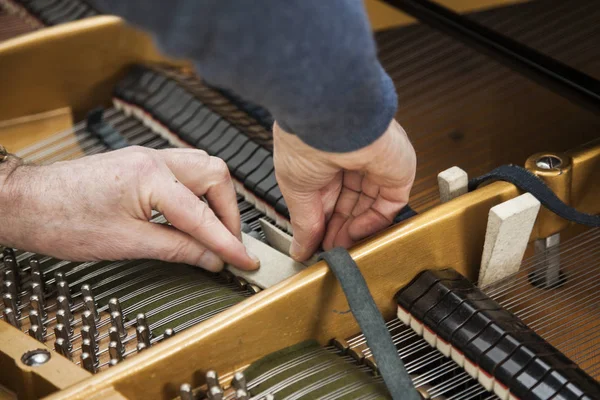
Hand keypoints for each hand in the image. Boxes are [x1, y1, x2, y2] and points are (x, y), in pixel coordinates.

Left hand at [0, 146, 258, 271]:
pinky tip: (190, 216)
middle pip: (215, 174)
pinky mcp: (139, 164)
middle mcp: (153, 159)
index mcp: (151, 176)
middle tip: (229, 243)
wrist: (24, 203)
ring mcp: (146, 157)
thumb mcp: (127, 244)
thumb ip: (178, 249)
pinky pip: (182, 172)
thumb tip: (211, 258)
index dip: (228, 242)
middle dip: (229, 211)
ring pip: (202, 168)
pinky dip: (195, 195)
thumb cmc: (62, 220)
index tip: (246, 260)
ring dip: (214, 199)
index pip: (203, 214)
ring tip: (214, 230)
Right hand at [274, 119, 415, 260]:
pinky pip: (390, 203)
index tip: (316, 245)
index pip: (328, 197)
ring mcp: (376, 163)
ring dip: (355, 230)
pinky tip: (354, 232)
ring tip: (341, 247)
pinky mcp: (397, 170)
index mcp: (324, 156)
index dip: (323, 223)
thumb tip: (299, 249)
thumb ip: (303, 223)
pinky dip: (373, 222)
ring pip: (371, 205)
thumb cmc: (304, 139)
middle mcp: (352, 158)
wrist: (329, 121)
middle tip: (330, 250)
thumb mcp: (296, 189)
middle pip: (351, 203)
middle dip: (339, 230)